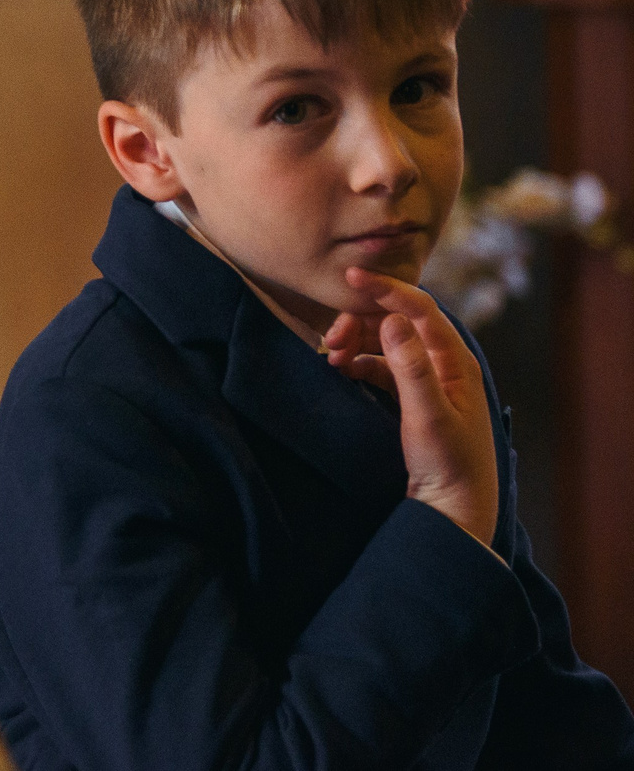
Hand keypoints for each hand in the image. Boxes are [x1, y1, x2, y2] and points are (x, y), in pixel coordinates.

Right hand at [325, 270, 499, 550]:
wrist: (453, 508)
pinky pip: (381, 364)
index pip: (420, 309)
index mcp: (456, 362)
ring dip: (356, 341)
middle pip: (398, 322)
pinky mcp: (412, 396)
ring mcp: (428, 380)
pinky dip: (359, 361)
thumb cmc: (448, 464)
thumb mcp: (428, 415)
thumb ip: (410, 367)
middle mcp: (444, 364)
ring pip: (385, 342)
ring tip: (331, 358)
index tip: (349, 277)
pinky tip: (341, 370)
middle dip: (361, 321)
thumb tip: (391, 319)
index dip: (385, 288)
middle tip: (329, 338)